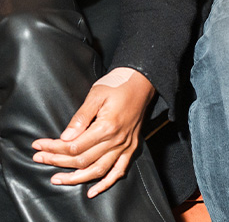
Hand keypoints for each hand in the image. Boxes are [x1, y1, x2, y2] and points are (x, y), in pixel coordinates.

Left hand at [31, 68, 154, 197]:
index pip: (75, 146)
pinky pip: (118, 171)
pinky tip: (92, 191)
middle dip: (58, 161)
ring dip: (76, 178)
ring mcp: (125, 145)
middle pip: (82, 160)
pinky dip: (106, 184)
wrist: (142, 82)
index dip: (55, 148)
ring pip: (98, 170)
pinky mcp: (131, 147)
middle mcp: (117, 140)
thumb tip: (65, 138)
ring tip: (58, 179)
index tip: (40, 146)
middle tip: (40, 159)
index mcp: (107, 126)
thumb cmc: (118, 85)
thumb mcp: (96, 94)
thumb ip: (81, 117)